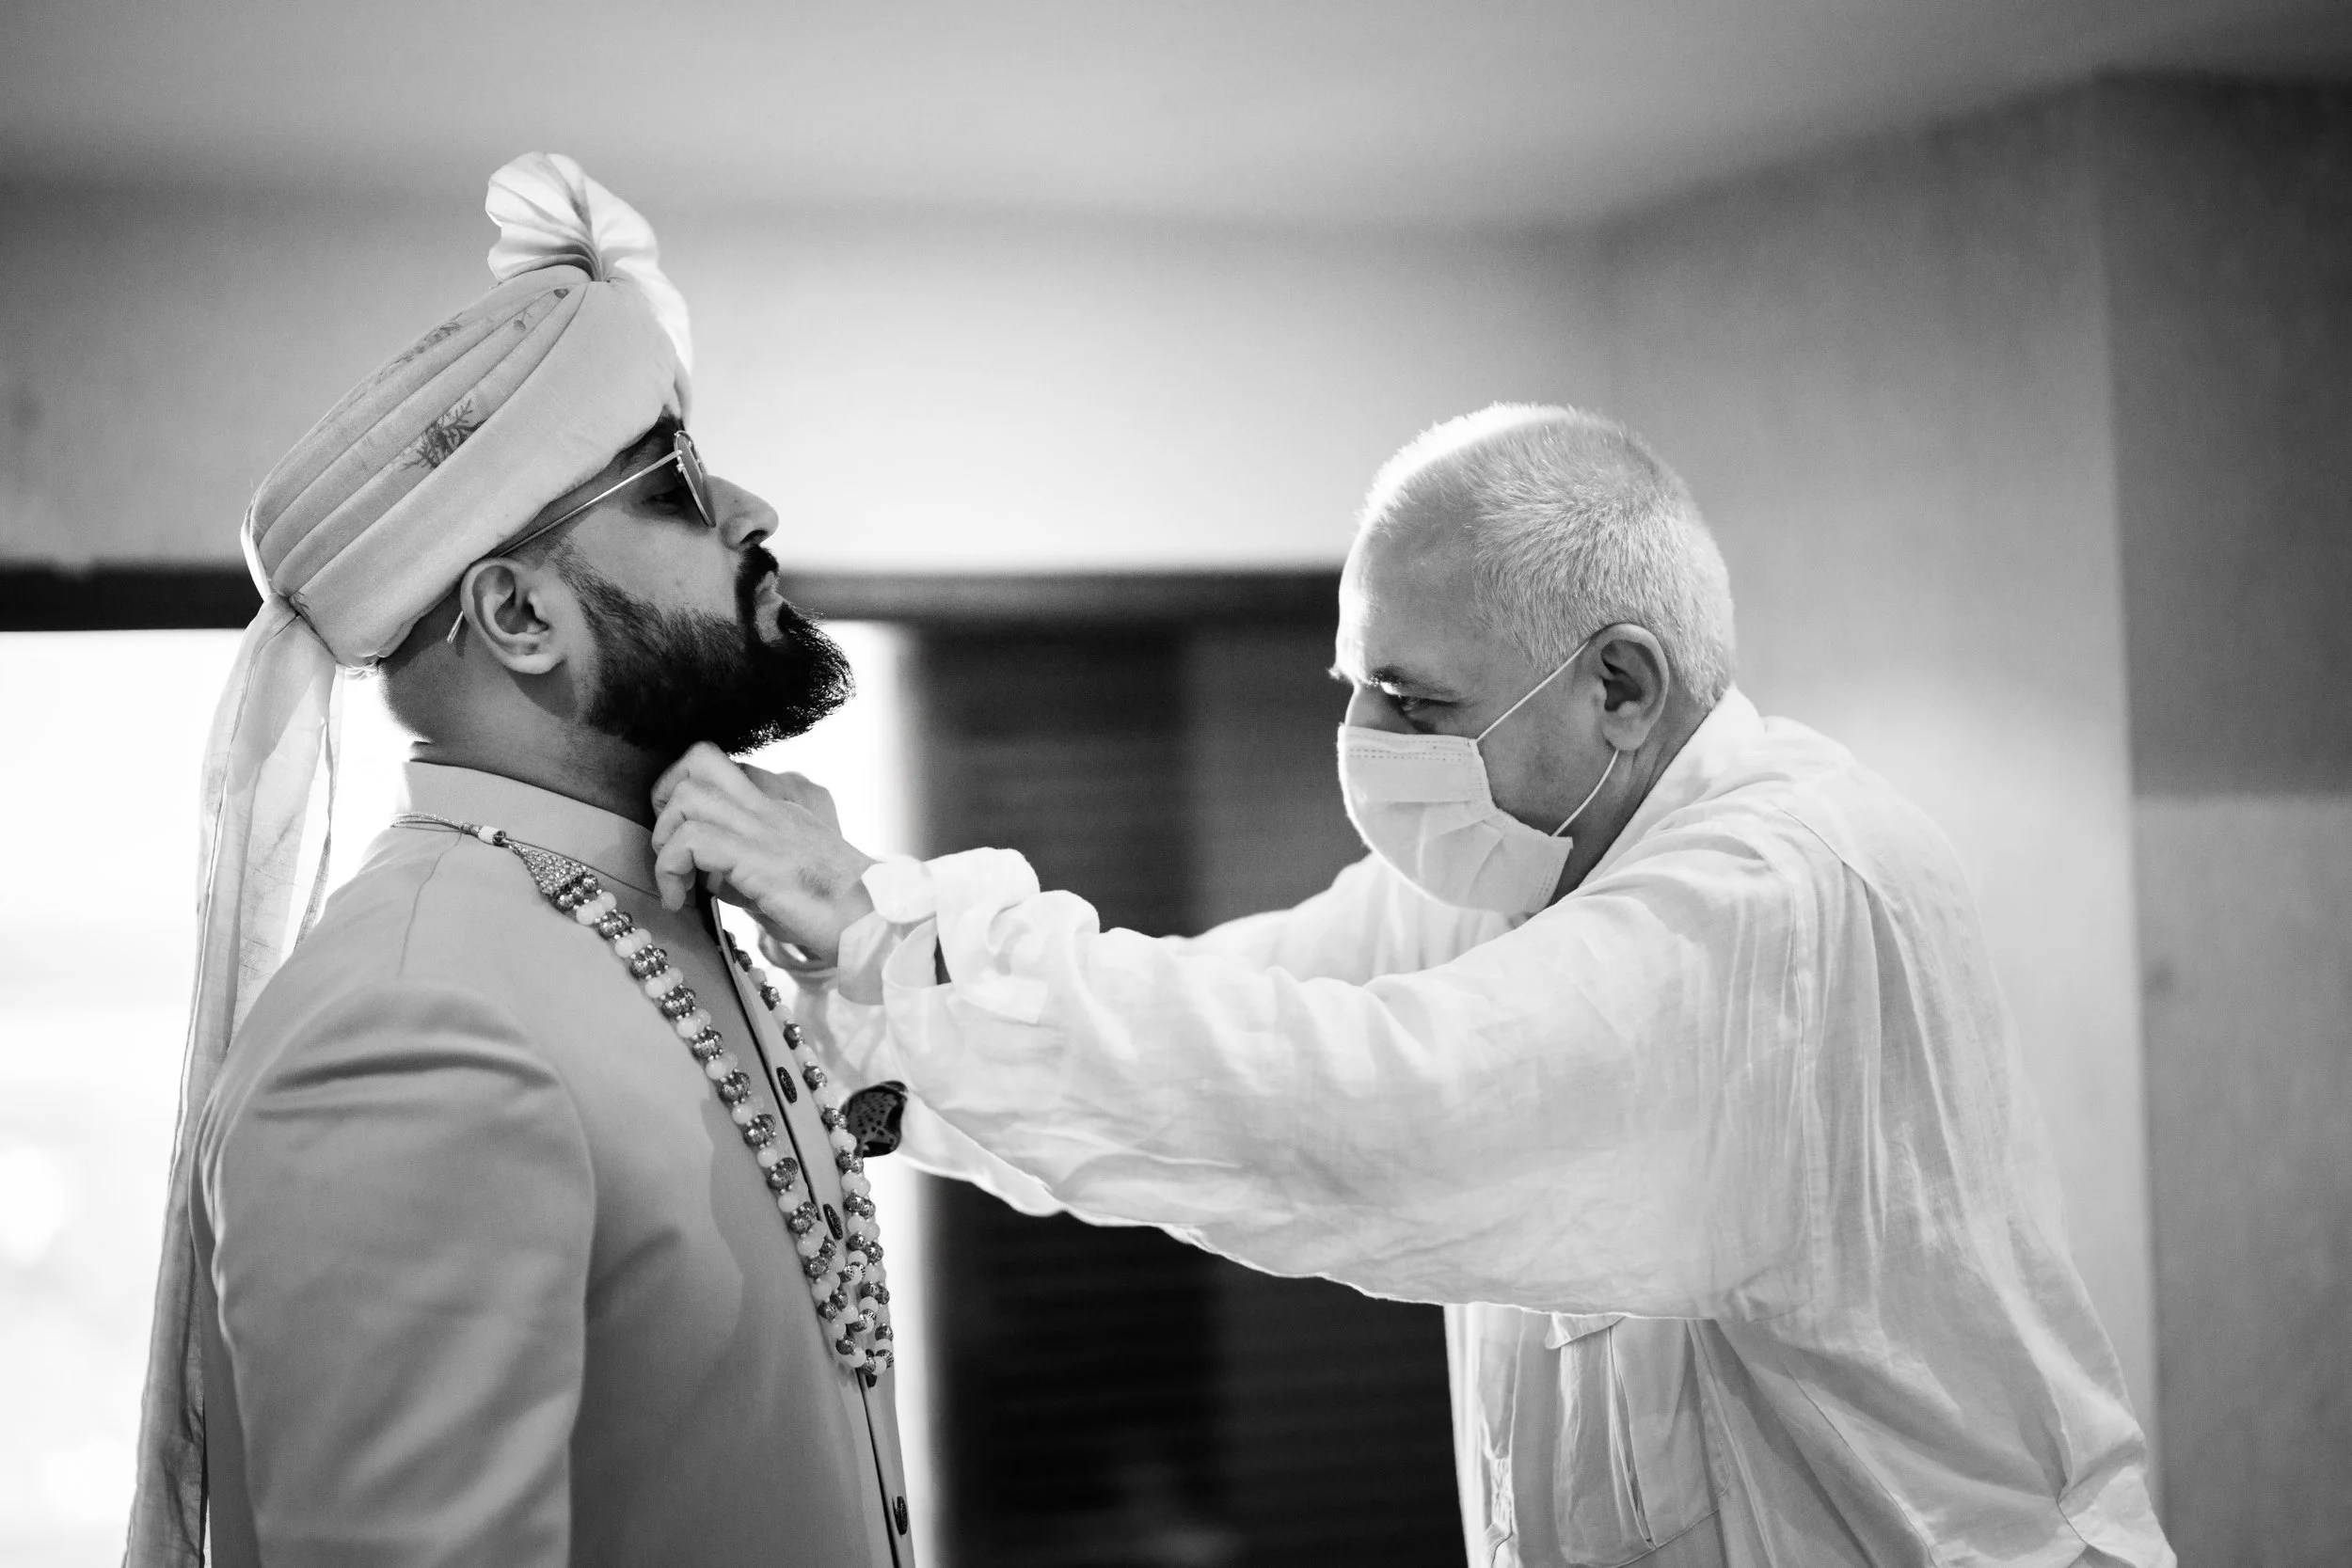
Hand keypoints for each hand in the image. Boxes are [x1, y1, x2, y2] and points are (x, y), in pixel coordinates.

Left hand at [649, 744, 879, 964]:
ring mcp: (766, 829)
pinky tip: (680, 901)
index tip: (679, 839)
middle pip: (697, 760)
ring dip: (665, 840)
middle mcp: (771, 809)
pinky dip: (671, 869)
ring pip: (688, 796)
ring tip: (675, 880)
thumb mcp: (784, 878)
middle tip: (668, 851)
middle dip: (663, 803)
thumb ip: (745, 868)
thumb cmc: (837, 914)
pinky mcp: (759, 858)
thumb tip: (703, 876)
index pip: (718, 766)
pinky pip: (693, 840)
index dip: (682, 792)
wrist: (879, 922)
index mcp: (780, 810)